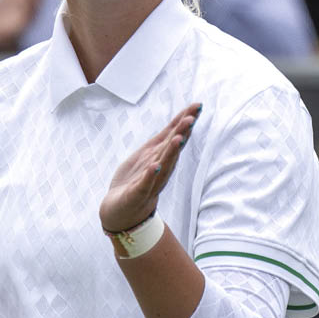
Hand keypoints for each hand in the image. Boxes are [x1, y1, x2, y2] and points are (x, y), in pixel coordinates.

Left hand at [99, 103, 201, 232]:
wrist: (121, 212)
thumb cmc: (136, 180)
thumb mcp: (149, 155)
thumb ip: (163, 140)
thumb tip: (180, 120)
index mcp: (161, 156)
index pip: (174, 135)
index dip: (184, 120)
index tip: (197, 106)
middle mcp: (160, 168)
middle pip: (172, 148)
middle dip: (182, 133)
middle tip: (191, 118)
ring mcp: (150, 181)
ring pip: (163, 164)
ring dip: (171, 152)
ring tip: (178, 139)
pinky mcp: (137, 194)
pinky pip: (145, 184)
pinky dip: (150, 175)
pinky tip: (155, 166)